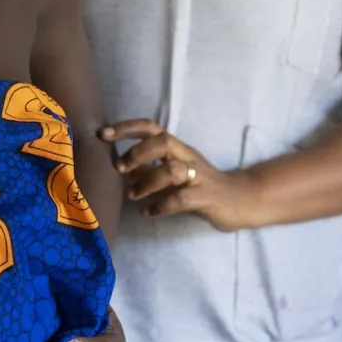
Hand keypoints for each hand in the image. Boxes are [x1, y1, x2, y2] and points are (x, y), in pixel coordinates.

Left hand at [101, 119, 260, 231]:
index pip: (152, 128)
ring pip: (172, 171)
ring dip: (147, 182)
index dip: (127, 128)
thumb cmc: (199, 185)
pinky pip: (181, 200)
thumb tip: (118, 166)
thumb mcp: (171, 173)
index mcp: (177, 148)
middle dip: (137, 152)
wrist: (238, 200)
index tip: (103, 134)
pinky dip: (161, 207)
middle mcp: (186, 157)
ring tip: (131, 195)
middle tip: (119, 167)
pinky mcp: (205, 197)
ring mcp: (198, 177)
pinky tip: (149, 213)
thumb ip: (148, 168)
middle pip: (163, 141)